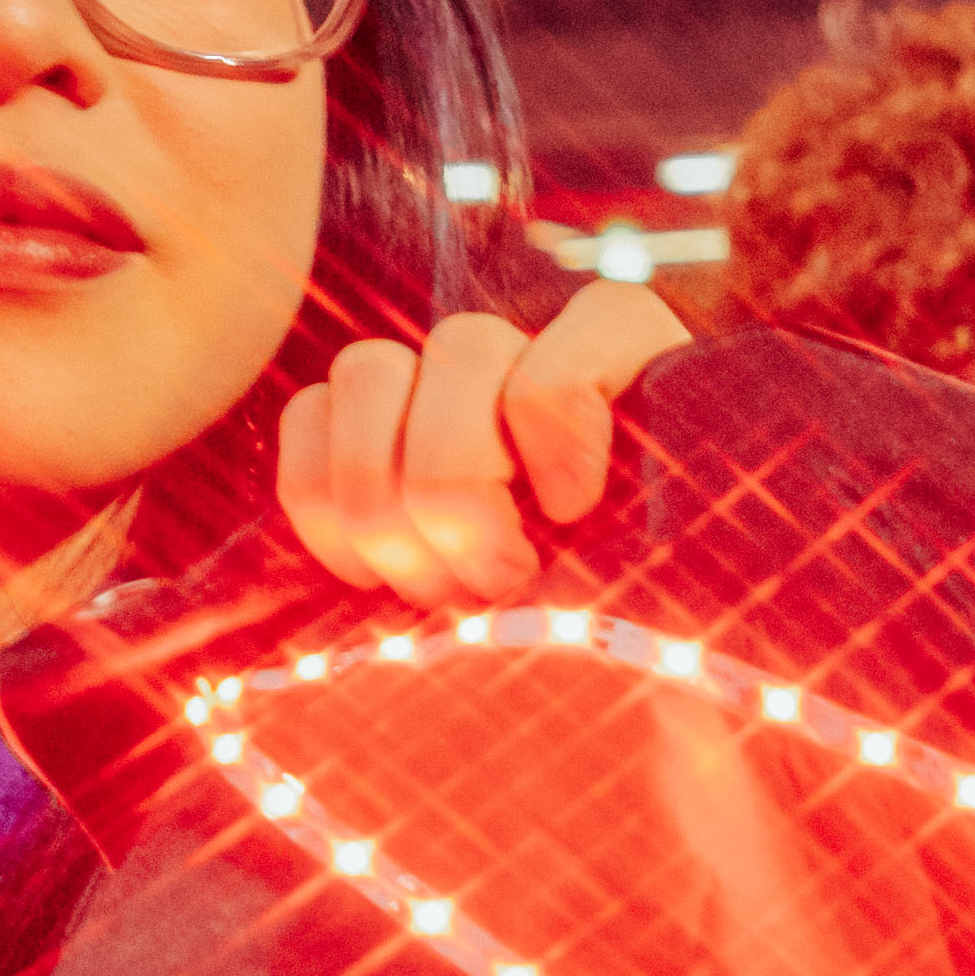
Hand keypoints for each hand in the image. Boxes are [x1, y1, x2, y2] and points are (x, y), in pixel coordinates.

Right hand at [280, 279, 690, 605]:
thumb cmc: (645, 609)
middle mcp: (527, 349)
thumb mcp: (671, 579)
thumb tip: (594, 556)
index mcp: (632, 358)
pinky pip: (303, 417)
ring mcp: (434, 379)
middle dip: (463, 490)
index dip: (564, 427)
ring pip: (366, 371)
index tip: (574, 514)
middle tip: (499, 585)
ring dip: (383, 499)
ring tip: (432, 593)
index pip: (598, 324)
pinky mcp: (362, 423)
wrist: (600, 651)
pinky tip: (368, 575)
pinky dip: (320, 504)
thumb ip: (657, 548)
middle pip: (463, 348)